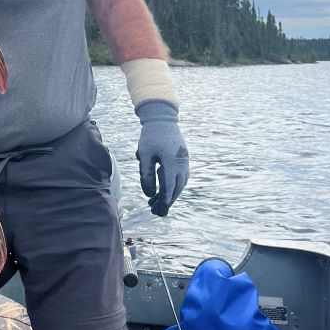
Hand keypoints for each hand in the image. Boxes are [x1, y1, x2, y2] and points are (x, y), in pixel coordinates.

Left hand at [135, 100, 188, 216]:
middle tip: (156, 211)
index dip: (165, 200)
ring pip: (180, 183)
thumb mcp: (145, 155)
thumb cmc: (151, 135)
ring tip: (157, 202)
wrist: (162, 118)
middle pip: (177, 188)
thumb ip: (146, 175)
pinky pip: (181, 176)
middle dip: (167, 201)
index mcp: (172, 162)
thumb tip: (150, 194)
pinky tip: (164, 189)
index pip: (170, 186)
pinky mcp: (183, 158)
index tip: (159, 210)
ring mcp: (184, 160)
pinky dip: (174, 185)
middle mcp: (181, 162)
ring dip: (171, 194)